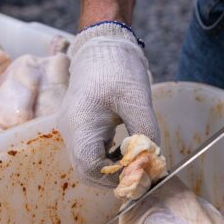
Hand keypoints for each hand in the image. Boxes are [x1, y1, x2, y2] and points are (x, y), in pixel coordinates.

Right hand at [58, 22, 159, 186]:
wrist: (102, 45)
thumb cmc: (117, 68)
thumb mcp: (137, 100)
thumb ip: (145, 132)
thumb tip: (153, 161)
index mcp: (80, 125)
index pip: (91, 168)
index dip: (115, 177)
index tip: (139, 174)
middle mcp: (70, 131)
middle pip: (86, 172)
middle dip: (114, 178)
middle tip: (140, 173)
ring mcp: (72, 130)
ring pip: (87, 165)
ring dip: (111, 170)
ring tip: (135, 161)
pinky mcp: (79, 127)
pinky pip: (89, 153)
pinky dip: (107, 159)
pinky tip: (126, 151)